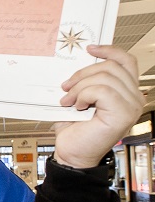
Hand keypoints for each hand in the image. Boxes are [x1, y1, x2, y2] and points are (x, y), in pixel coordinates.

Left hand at [54, 45, 143, 168]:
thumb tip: (82, 60)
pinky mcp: (123, 114)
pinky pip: (102, 90)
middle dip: (83, 74)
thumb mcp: (81, 97)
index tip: (90, 48)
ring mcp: (132, 106)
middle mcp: (134, 98)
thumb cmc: (76, 129)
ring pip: (105, 77)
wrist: (72, 153)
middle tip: (66, 87)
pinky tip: (77, 106)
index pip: (126, 61)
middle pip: (112, 66)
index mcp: (127, 91)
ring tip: (68, 101)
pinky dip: (83, 95)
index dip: (109, 51)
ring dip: (80, 87)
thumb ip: (89, 80)